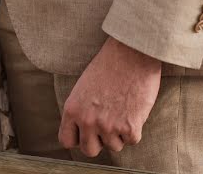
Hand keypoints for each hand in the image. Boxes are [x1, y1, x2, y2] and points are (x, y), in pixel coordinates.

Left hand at [59, 37, 160, 157]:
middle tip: (108, 125)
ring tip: (123, 110)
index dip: (78, 138)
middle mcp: (87, 120)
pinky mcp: (130, 127)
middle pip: (89, 150)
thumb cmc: (109, 64)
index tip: (87, 132)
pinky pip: (132, 141)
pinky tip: (134, 109)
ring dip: (120, 133)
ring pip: (114, 146)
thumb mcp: (84, 86)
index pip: (67, 141)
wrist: (132, 53)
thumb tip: (84, 129)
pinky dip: (135, 129)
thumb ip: (81, 109)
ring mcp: (108, 126)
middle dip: (99, 141)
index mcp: (73, 109)